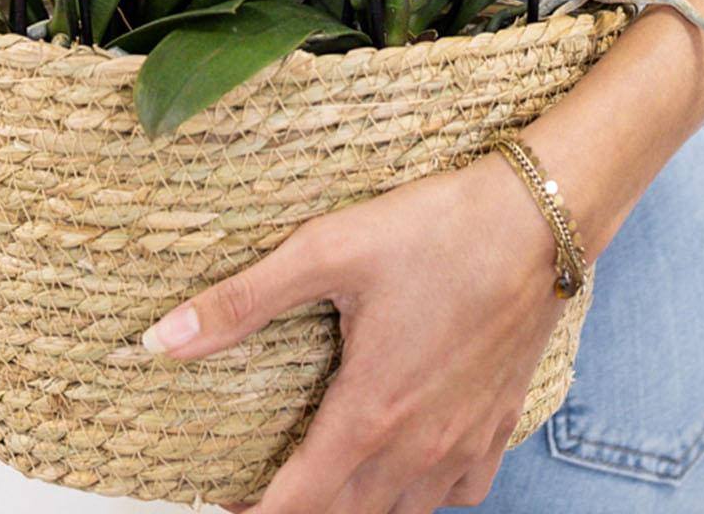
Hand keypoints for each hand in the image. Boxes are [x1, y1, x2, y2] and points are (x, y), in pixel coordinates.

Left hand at [141, 151, 566, 512]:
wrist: (539, 219)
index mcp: (370, 414)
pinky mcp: (497, 429)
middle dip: (302, 511)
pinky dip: (421, 494)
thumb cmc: (438, 228)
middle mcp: (418, 447)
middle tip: (263, 491)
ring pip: (400, 513)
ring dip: (357, 504)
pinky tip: (404, 461)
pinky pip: (455, 494)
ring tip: (325, 477)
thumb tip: (164, 341)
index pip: (298, 506)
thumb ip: (243, 302)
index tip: (226, 508)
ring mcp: (464, 445)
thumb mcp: (327, 250)